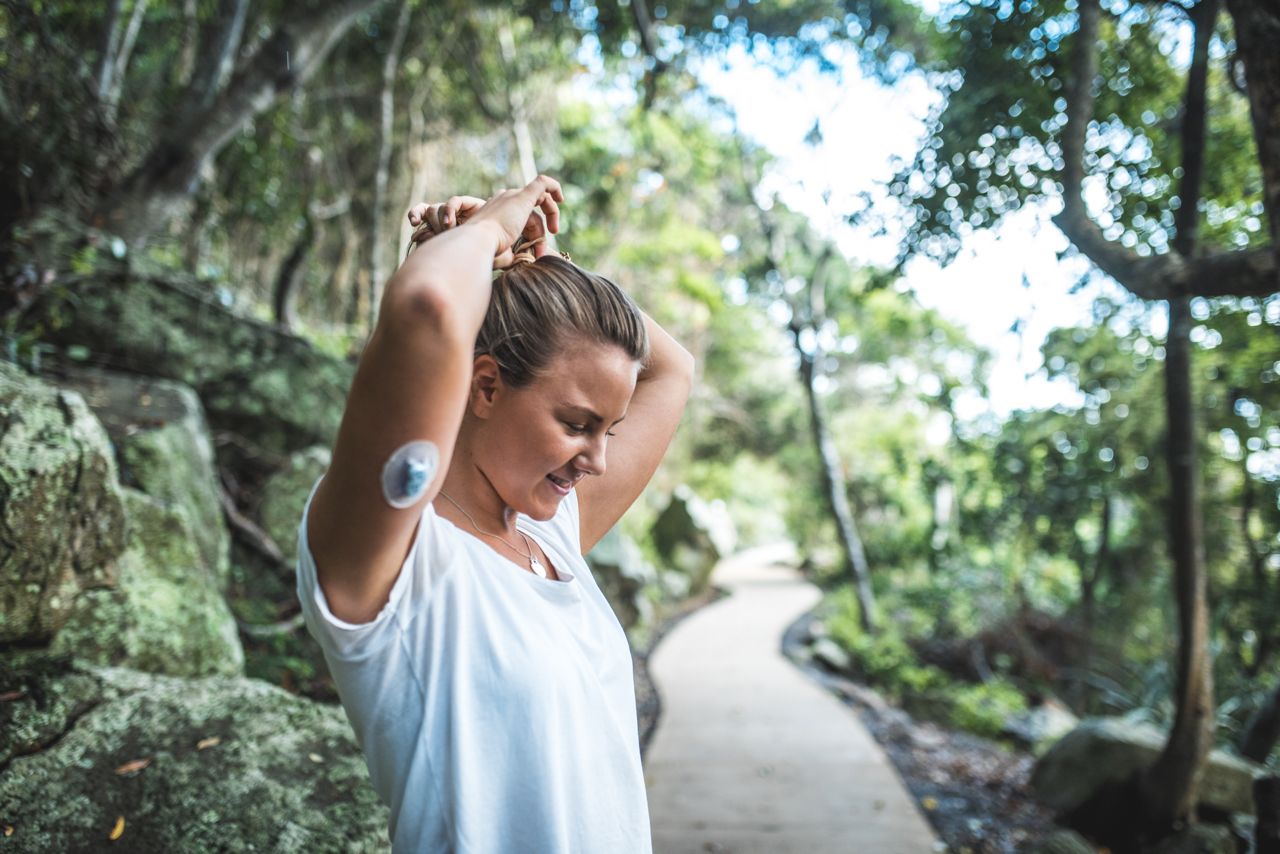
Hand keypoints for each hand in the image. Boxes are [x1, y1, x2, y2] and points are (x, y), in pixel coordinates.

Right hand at [405, 176, 562, 268]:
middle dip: (539, 233)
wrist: (477, 243)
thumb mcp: (503, 254)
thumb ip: (514, 253)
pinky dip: (554, 187)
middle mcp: (503, 200)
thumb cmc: (486, 253)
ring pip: (540, 203)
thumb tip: (524, 258)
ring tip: (543, 247)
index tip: (535, 252)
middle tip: (540, 252)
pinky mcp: (522, 196)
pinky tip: (562, 199)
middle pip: (531, 212)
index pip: (521, 218)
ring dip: (546, 226)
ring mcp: (512, 197)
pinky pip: (543, 184)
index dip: (532, 235)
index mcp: (497, 212)